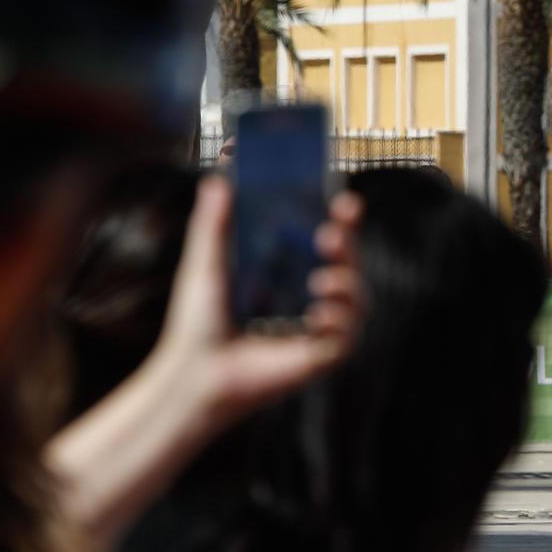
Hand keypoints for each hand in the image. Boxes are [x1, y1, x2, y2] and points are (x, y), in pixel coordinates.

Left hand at [154, 175, 364, 425]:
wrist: (195, 371)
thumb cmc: (198, 322)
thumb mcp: (206, 265)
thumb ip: (213, 224)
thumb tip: (216, 180)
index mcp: (289, 267)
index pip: (326, 236)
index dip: (342, 218)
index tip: (345, 202)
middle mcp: (310, 293)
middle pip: (349, 262)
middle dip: (348, 245)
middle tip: (328, 236)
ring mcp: (319, 325)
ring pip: (357, 297)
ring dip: (347, 284)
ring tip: (321, 282)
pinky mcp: (321, 356)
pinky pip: (348, 334)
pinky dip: (339, 321)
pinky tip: (316, 316)